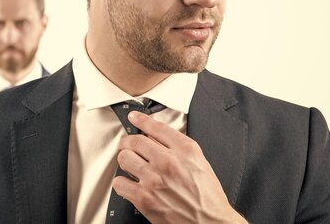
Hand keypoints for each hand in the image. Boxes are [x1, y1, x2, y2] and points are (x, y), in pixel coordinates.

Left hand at [112, 111, 246, 223]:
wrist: (210, 223)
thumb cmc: (207, 197)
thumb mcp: (200, 162)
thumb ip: (179, 146)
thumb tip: (157, 134)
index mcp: (185, 151)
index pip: (156, 127)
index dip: (141, 119)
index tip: (134, 117)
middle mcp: (168, 163)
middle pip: (135, 140)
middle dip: (129, 141)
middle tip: (128, 145)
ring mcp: (154, 180)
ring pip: (124, 158)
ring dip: (125, 160)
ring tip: (131, 164)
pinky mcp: (144, 198)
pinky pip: (120, 182)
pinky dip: (122, 182)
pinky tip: (130, 183)